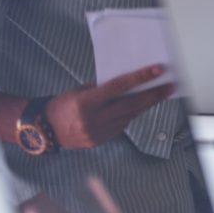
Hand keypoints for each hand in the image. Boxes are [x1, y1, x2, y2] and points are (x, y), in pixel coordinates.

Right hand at [46, 65, 174, 148]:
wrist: (44, 130)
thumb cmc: (62, 104)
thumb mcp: (80, 90)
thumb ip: (103, 87)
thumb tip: (129, 81)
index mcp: (86, 103)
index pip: (119, 87)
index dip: (140, 78)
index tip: (157, 70)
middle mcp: (93, 120)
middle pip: (131, 105)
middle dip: (153, 95)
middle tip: (169, 87)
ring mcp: (98, 133)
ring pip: (129, 117)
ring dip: (145, 105)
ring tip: (159, 95)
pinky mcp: (101, 141)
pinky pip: (122, 126)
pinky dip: (131, 116)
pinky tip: (139, 108)